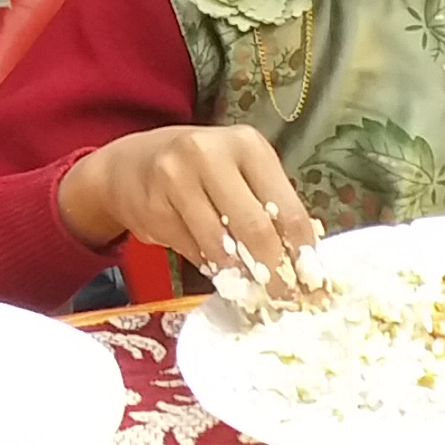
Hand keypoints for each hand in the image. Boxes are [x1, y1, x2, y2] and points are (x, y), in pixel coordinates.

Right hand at [61, 125, 323, 296]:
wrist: (131, 164)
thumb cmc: (202, 169)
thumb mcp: (240, 171)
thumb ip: (270, 204)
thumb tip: (304, 264)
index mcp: (246, 144)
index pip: (286, 207)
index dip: (302, 252)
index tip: (313, 284)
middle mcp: (209, 154)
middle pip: (255, 228)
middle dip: (274, 272)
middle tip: (285, 299)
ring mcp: (175, 180)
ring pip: (220, 246)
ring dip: (241, 278)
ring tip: (255, 294)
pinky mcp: (153, 208)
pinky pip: (193, 252)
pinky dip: (211, 270)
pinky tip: (221, 274)